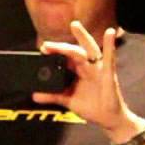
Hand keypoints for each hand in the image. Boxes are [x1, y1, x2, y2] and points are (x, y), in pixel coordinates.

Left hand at [36, 20, 140, 138]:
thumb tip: (35, 95)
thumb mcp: (68, 100)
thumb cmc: (91, 106)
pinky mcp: (108, 74)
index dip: (54, 53)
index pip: (65, 59)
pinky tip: (110, 33)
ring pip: (89, 50)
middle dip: (62, 46)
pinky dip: (110, 45)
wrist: (107, 118)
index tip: (42, 50)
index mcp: (78, 72)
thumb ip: (52, 96)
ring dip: (82, 37)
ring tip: (75, 25)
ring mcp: (98, 69)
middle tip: (47, 44)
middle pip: (75, 51)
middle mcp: (88, 67)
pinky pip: (109, 58)